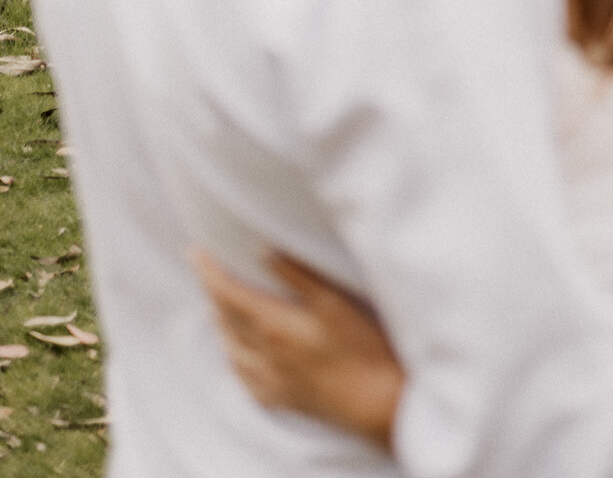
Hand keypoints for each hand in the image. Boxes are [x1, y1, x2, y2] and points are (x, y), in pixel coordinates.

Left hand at [191, 249, 404, 449]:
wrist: (377, 403)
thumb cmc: (362, 347)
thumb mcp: (334, 301)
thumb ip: (298, 273)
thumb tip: (262, 249)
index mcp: (274, 325)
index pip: (228, 294)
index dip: (209, 271)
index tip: (194, 252)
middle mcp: (264, 354)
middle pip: (225, 319)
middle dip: (212, 292)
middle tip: (205, 271)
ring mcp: (272, 381)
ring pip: (232, 350)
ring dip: (221, 324)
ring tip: (217, 306)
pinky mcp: (284, 399)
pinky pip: (244, 379)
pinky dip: (234, 359)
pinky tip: (238, 356)